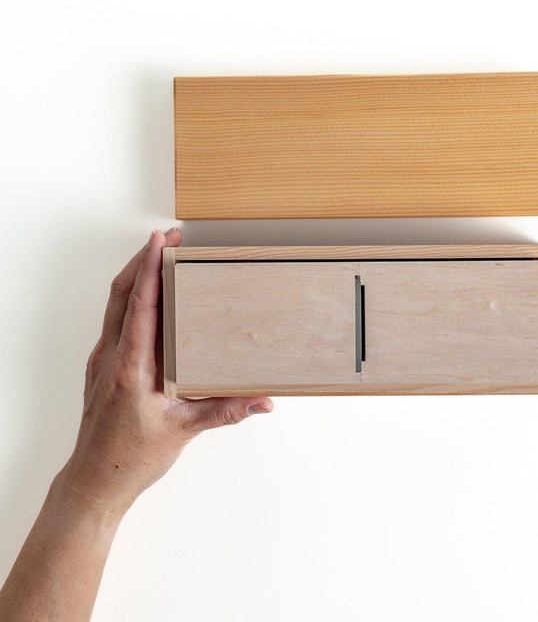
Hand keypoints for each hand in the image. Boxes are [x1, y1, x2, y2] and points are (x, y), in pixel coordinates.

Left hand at [59, 228, 272, 515]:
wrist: (93, 481)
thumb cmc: (129, 459)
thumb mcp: (183, 431)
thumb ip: (226, 411)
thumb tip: (263, 400)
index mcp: (129, 368)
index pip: (138, 306)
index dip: (148, 269)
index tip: (159, 241)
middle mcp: (112, 357)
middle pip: (121, 293)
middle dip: (142, 259)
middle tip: (170, 237)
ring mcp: (105, 361)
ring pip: (115, 304)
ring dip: (136, 275)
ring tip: (161, 256)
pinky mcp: (106, 367)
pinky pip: (117, 321)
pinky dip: (133, 298)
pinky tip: (153, 298)